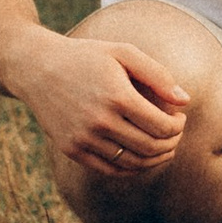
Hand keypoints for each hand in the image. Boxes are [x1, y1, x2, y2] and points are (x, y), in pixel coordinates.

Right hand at [13, 30, 190, 179]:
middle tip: (175, 134)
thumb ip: (158, 75)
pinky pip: (110, 169)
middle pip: (150, 147)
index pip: (162, 127)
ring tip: (163, 147)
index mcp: (117, 96)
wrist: (37, 67)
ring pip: (132, 163)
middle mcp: (100, 121)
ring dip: (155, 159)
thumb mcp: (124, 53)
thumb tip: (185, 101)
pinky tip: (140, 156)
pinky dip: (131, 168)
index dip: (178, 126)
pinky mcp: (71, 149)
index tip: (179, 118)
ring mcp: (84, 138)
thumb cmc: (86, 57)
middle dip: (171, 143)